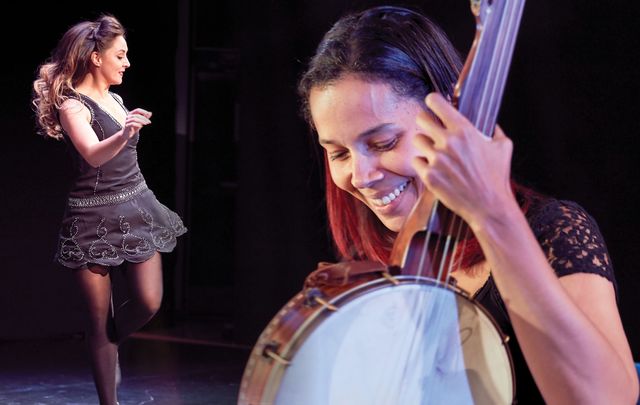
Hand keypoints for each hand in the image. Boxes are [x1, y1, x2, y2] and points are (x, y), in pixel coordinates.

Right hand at [121, 108, 151, 138]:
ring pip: (134, 119)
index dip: (143, 111)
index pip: (137, 110)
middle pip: (137, 115)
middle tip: (149, 122)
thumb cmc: (134, 127)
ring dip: (141, 121)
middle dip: (144, 118)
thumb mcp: (141, 122)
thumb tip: (150, 113)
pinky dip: (137, 124)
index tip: (149, 114)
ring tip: (146, 124)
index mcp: (131, 114)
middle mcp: (128, 116)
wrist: (127, 134)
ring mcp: (127, 121)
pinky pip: (132, 124)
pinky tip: (141, 126)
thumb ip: (145, 117)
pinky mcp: (126, 126)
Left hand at [411, 92, 514, 228]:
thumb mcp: (503, 147)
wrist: (489, 206)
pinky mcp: (429, 176)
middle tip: (431, 128)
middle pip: (421, 118)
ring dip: (425, 145)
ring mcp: (436, 159)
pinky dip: (424, 164)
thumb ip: (495, 130)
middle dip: (425, 121)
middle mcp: (448, 142)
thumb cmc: (497, 178)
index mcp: (464, 130)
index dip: (432, 101)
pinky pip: (417, 161)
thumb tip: (490, 123)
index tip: (432, 102)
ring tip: (437, 154)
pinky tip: (435, 169)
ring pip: (418, 141)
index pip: (437, 103)